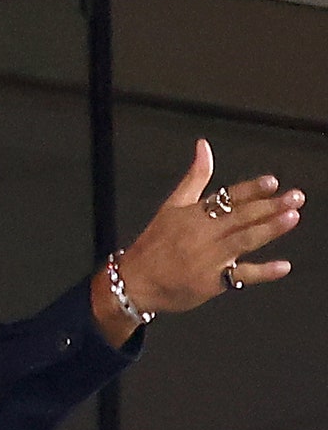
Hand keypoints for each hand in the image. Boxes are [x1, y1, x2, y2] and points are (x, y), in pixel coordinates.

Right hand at [115, 139, 303, 314]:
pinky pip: (240, 276)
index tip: (272, 183)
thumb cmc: (154, 244)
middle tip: (295, 197)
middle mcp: (202, 234)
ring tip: (291, 218)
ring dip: (268, 229)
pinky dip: (263, 272)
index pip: (226, 197)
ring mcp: (208, 259)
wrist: (134, 283)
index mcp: (194, 214)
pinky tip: (283, 266)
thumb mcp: (171, 206)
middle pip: (240, 217)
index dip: (250, 189)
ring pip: (243, 240)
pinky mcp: (211, 282)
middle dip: (269, 207)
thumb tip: (204, 146)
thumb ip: (195, 176)